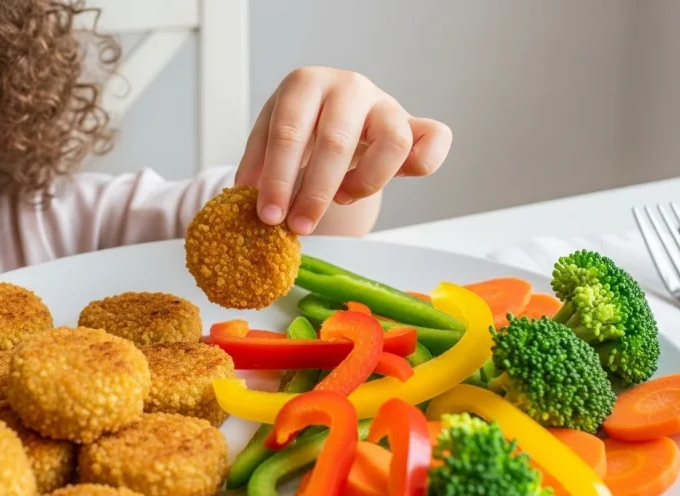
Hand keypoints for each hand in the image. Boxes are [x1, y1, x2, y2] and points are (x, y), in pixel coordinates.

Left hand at [235, 66, 452, 234]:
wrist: (332, 110)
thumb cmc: (300, 126)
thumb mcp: (270, 136)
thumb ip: (258, 162)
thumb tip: (244, 195)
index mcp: (304, 84)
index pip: (289, 131)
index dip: (278, 177)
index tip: (269, 216)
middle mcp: (348, 86)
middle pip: (336, 141)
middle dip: (314, 192)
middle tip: (299, 226)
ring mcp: (385, 103)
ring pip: (392, 142)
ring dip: (364, 182)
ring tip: (341, 199)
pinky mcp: (414, 122)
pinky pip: (435, 138)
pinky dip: (424, 163)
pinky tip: (398, 181)